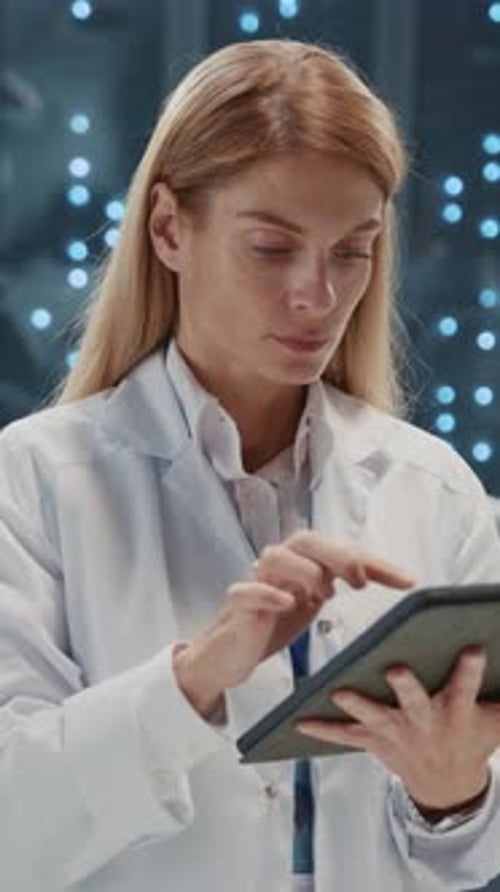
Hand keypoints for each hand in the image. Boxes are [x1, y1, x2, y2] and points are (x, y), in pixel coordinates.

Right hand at [173, 531, 414, 716]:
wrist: (227, 655)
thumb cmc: (271, 623)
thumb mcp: (312, 604)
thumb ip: (337, 584)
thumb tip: (386, 583)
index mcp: (300, 563)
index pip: (340, 549)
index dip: (375, 562)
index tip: (408, 581)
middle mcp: (279, 566)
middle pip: (306, 541)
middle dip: (339, 554)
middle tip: (363, 578)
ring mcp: (256, 584)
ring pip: (276, 556)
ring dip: (305, 569)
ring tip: (325, 594)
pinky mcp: (237, 608)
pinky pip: (246, 590)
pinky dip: (267, 592)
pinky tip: (288, 603)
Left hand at [296, 646, 499, 811]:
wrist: (448, 784)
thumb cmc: (471, 735)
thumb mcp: (497, 717)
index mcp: (458, 711)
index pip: (467, 687)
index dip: (470, 671)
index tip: (473, 648)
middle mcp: (426, 723)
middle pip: (416, 704)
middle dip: (406, 688)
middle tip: (396, 669)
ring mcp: (398, 734)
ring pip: (376, 718)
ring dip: (358, 705)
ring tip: (339, 691)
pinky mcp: (374, 742)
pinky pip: (345, 736)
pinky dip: (321, 729)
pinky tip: (298, 720)